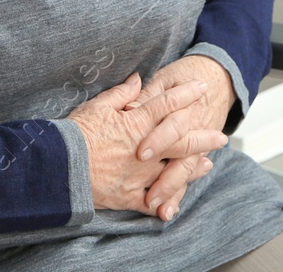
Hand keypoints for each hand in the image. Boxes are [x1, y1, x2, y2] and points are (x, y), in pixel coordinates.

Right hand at [67, 73, 227, 218]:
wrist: (60, 167)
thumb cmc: (76, 133)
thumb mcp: (98, 106)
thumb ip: (122, 93)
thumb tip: (139, 80)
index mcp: (137, 124)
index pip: (168, 105)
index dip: (186, 94)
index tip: (202, 88)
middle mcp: (146, 150)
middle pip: (182, 141)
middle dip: (203, 136)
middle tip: (221, 135)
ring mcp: (141, 175)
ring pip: (175, 171)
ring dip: (193, 167)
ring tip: (208, 163)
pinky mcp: (130, 196)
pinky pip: (154, 201)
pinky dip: (167, 202)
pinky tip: (176, 201)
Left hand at [130, 56, 236, 217]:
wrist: (218, 76)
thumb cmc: (183, 76)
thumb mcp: (164, 78)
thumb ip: (146, 94)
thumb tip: (128, 108)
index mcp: (183, 107)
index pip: (171, 125)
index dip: (157, 139)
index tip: (141, 153)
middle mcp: (192, 128)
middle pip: (181, 155)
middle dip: (167, 176)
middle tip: (150, 196)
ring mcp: (196, 144)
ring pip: (186, 170)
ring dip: (173, 190)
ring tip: (160, 209)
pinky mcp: (195, 154)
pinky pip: (187, 177)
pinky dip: (178, 194)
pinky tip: (168, 210)